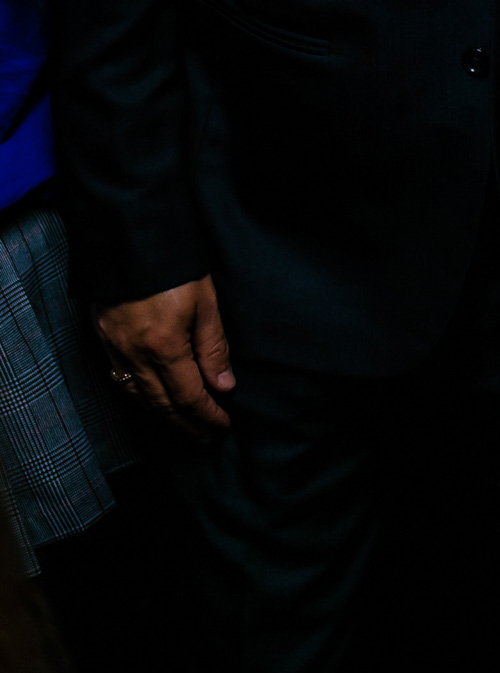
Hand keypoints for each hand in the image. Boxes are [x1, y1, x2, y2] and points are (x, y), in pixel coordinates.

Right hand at [95, 276, 234, 436]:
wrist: (130, 235)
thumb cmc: (175, 264)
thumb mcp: (206, 302)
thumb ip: (213, 347)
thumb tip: (223, 386)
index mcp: (163, 346)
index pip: (188, 396)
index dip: (207, 416)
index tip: (222, 426)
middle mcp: (134, 355)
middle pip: (162, 405)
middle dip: (187, 425)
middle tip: (206, 437)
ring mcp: (114, 348)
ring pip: (139, 397)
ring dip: (163, 416)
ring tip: (185, 425)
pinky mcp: (102, 338)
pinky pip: (120, 381)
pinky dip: (140, 397)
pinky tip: (154, 400)